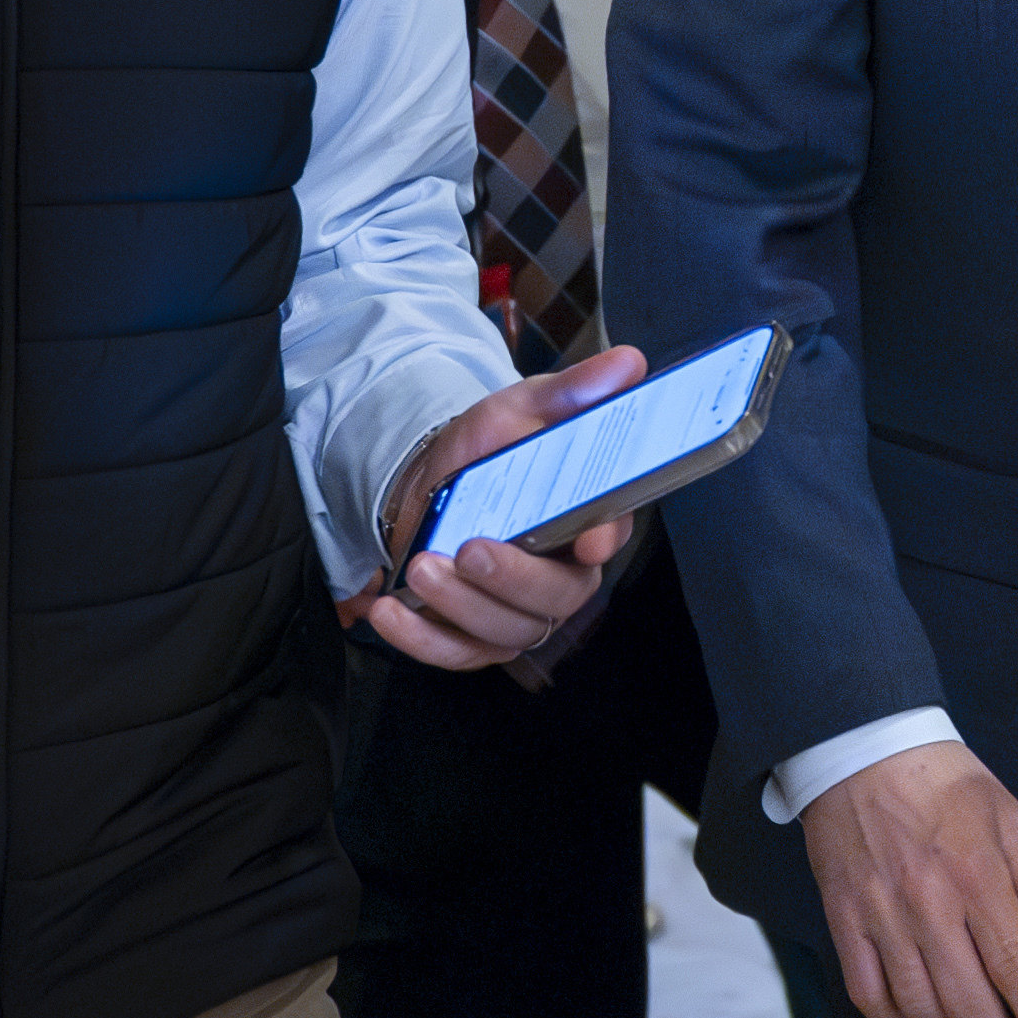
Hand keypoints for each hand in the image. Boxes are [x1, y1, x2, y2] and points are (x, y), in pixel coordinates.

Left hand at [363, 344, 645, 668]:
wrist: (431, 484)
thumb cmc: (487, 451)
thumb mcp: (522, 408)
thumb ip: (571, 391)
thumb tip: (627, 363)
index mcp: (587, 517)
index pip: (612, 533)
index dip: (604, 540)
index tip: (589, 541)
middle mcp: (562, 572)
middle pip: (557, 597)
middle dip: (511, 580)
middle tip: (468, 550)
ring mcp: (519, 610)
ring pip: (506, 631)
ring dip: (461, 607)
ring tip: (422, 569)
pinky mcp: (476, 637)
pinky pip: (456, 653)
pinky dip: (421, 640)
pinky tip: (391, 612)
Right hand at [803, 740, 1017, 1017]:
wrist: (861, 746)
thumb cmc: (941, 777)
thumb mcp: (1007, 812)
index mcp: (977, 872)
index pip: (1013, 960)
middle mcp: (929, 901)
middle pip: (967, 995)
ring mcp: (882, 913)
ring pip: (916, 1002)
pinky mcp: (844, 916)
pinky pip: (865, 988)